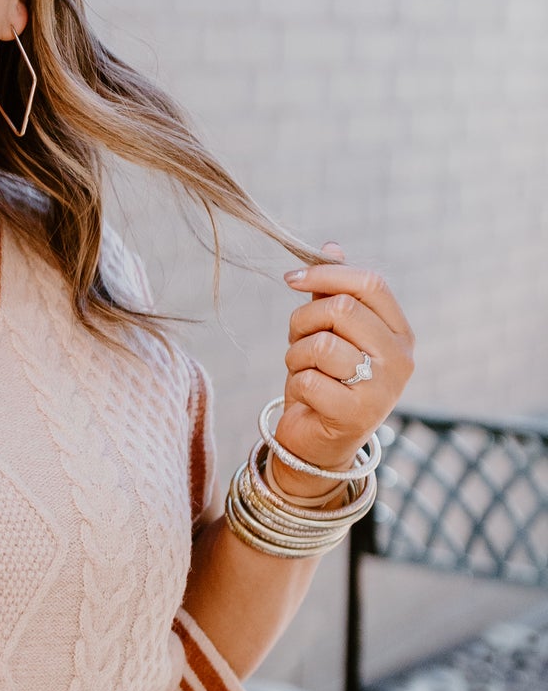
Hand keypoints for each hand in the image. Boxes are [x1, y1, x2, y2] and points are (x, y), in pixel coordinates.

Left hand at [277, 243, 414, 487]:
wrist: (318, 444)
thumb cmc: (325, 381)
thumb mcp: (329, 333)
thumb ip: (333, 294)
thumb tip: (331, 246)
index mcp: (399, 333)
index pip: (370, 285)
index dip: (326, 274)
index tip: (291, 279)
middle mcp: (400, 359)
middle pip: (342, 309)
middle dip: (303, 320)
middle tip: (295, 339)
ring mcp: (383, 389)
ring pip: (322, 345)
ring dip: (296, 355)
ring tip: (301, 370)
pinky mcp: (357, 416)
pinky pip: (310, 379)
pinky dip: (295, 384)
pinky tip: (305, 397)